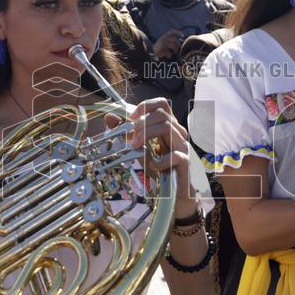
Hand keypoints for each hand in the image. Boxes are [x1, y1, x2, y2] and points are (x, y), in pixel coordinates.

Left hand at [106, 98, 195, 215]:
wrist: (175, 191)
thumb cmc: (158, 166)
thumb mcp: (140, 148)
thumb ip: (125, 132)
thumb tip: (109, 117)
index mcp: (168, 125)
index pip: (162, 104)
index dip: (146, 106)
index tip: (131, 116)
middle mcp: (177, 132)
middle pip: (162, 115)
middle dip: (142, 123)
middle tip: (129, 136)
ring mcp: (183, 146)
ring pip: (168, 128)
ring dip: (147, 134)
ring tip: (135, 146)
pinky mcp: (185, 161)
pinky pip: (175, 155)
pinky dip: (161, 160)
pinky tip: (152, 166)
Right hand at [153, 28, 183, 59]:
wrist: (151, 53)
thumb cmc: (160, 48)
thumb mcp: (164, 42)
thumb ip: (171, 40)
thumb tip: (180, 41)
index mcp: (164, 36)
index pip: (171, 31)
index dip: (177, 32)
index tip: (182, 36)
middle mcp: (163, 39)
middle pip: (175, 40)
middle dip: (178, 45)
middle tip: (176, 49)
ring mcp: (162, 44)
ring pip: (173, 45)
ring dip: (175, 50)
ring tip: (173, 53)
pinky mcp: (161, 50)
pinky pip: (169, 52)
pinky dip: (170, 55)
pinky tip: (168, 56)